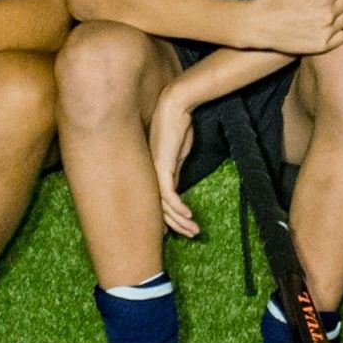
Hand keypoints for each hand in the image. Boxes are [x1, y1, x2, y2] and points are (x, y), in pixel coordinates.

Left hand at [150, 87, 203, 238]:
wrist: (175, 107)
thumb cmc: (178, 126)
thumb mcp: (178, 153)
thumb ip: (174, 168)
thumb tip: (177, 181)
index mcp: (153, 173)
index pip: (157, 203)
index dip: (166, 218)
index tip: (175, 229)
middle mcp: (149, 176)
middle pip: (159, 209)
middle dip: (175, 225)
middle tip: (189, 235)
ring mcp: (154, 173)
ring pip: (164, 206)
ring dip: (180, 221)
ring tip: (194, 231)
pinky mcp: (162, 168)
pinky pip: (168, 195)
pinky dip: (178, 208)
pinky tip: (189, 216)